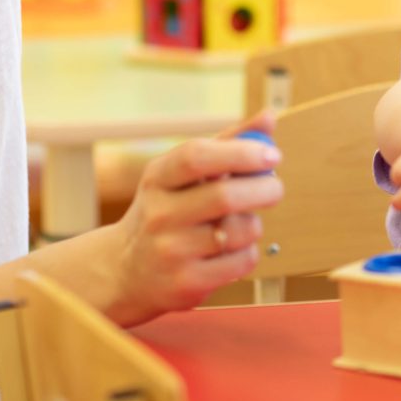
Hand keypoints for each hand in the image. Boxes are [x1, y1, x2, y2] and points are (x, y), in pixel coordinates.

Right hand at [108, 113, 284, 325]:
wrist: (125, 270)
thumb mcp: (183, 174)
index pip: (197, 156)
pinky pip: (241, 261)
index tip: (272, 156)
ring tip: (241, 224)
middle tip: (275, 188)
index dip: (241, 153)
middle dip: (264, 189)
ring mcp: (171, 251)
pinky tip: (231, 249)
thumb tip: (269, 117)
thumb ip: (228, 143)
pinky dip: (248, 252)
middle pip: (225, 196)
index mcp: (158, 178)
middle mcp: (159, 214)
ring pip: (240, 230)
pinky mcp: (186, 283)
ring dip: (254, 224)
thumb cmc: (167, 210)